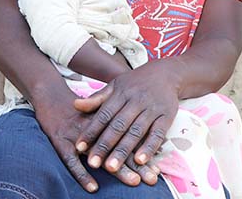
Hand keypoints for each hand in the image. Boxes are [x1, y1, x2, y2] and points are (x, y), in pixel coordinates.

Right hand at [33, 87, 150, 191]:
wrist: (49, 96)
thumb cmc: (77, 109)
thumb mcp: (97, 112)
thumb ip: (116, 124)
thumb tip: (142, 139)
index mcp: (105, 121)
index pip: (127, 138)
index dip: (142, 153)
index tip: (157, 169)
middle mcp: (94, 128)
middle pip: (119, 146)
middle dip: (137, 164)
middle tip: (152, 179)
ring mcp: (76, 134)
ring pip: (101, 154)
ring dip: (119, 169)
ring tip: (134, 182)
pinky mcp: (60, 141)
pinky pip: (71, 161)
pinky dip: (82, 174)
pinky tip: (93, 188)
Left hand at [72, 61, 178, 176]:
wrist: (165, 73)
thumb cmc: (135, 83)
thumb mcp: (115, 86)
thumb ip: (97, 98)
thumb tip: (75, 105)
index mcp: (120, 94)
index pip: (103, 115)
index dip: (91, 131)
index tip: (79, 147)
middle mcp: (135, 101)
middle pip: (118, 126)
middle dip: (104, 145)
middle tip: (92, 163)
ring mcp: (151, 109)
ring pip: (136, 132)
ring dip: (124, 151)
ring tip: (112, 168)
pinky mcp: (166, 116)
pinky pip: (158, 134)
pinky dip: (149, 147)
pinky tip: (140, 161)